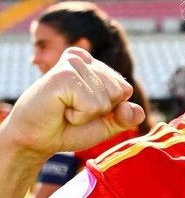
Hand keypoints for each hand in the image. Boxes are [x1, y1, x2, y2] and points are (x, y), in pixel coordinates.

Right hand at [2, 48, 144, 160]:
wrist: (37, 140)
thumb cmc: (68, 128)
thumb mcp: (106, 124)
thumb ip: (126, 116)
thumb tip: (133, 108)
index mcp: (94, 65)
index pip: (125, 89)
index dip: (110, 110)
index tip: (85, 110)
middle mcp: (83, 58)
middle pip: (120, 91)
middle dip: (100, 111)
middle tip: (73, 110)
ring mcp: (73, 63)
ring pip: (106, 99)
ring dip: (87, 114)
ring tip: (65, 109)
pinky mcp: (64, 74)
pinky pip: (92, 104)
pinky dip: (78, 116)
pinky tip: (60, 108)